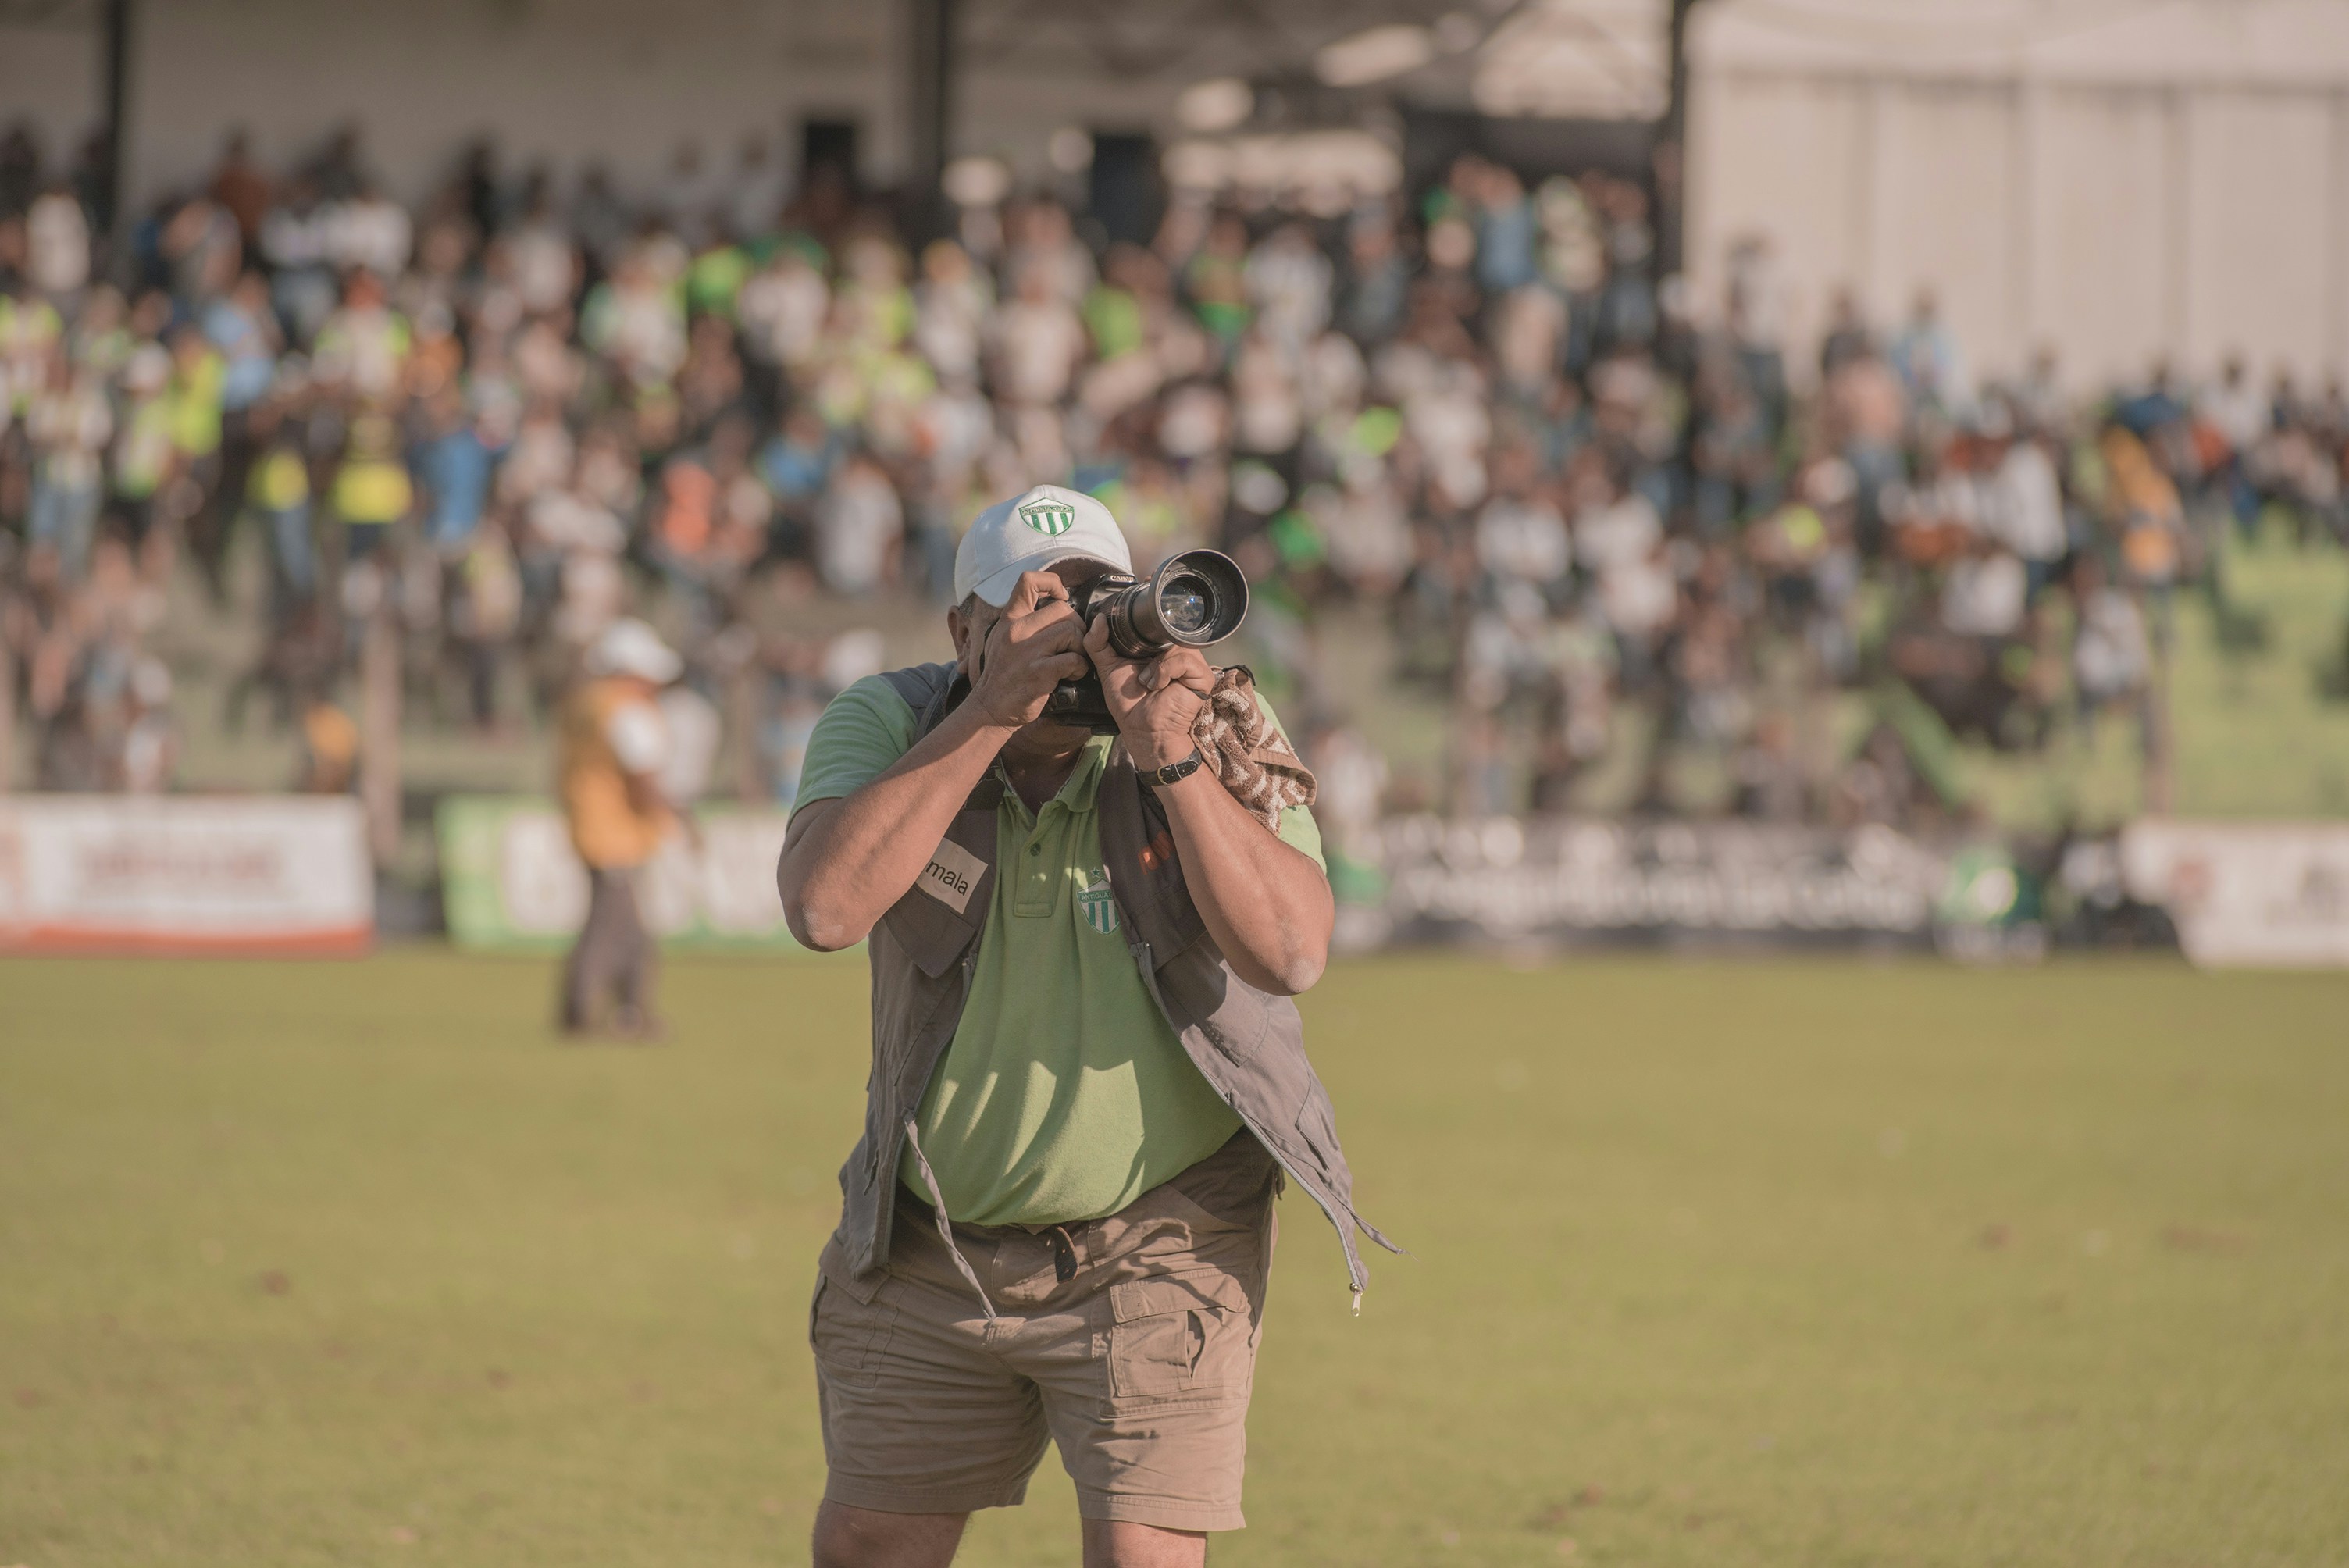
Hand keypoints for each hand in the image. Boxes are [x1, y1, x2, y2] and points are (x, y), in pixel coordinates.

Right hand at [968, 571, 1090, 729]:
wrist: (989, 708)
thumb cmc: (1002, 674)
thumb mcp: (1002, 638)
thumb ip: (1023, 621)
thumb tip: (1053, 604)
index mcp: (1009, 619)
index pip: (1028, 581)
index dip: (1052, 583)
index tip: (1061, 598)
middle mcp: (1017, 630)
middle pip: (1063, 609)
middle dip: (1076, 626)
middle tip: (1072, 644)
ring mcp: (1027, 651)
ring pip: (1071, 631)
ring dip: (1080, 647)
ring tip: (1073, 660)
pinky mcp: (1039, 673)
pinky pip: (1073, 659)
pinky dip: (1080, 667)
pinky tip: (1072, 674)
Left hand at [1083, 618, 1211, 770]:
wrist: (1141, 730)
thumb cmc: (1129, 703)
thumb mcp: (1108, 667)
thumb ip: (1098, 642)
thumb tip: (1099, 618)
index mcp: (1162, 648)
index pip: (1158, 625)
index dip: (1142, 632)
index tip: (1131, 651)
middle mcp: (1180, 652)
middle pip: (1167, 631)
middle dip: (1148, 650)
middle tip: (1140, 671)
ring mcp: (1195, 663)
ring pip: (1176, 644)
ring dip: (1156, 665)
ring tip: (1149, 682)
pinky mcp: (1203, 676)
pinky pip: (1184, 660)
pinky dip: (1165, 672)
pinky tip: (1160, 687)